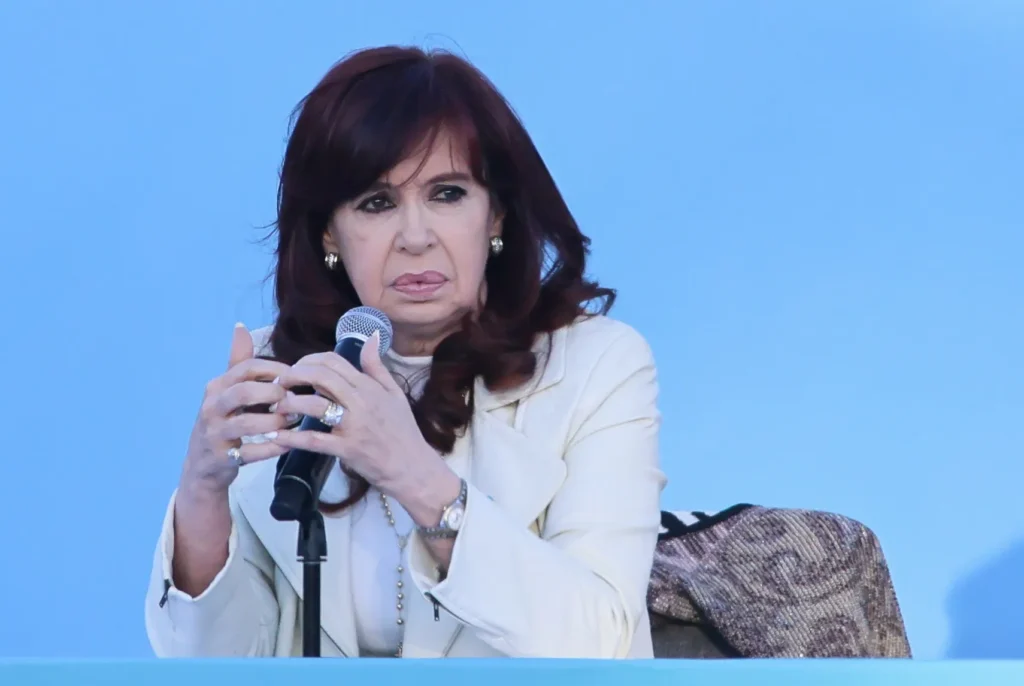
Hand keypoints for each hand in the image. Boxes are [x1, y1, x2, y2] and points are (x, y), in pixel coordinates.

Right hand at [179, 323, 293, 494]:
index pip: (245, 368)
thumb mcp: (226, 391)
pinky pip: (251, 452)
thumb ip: (237, 362)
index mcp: (216, 387)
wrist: (202, 466)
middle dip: (273, 393)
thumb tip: (241, 326)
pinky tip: (289, 443)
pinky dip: (273, 448)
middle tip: (293, 399)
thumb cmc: (223, 422)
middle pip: (244, 391)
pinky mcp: (221, 458)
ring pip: (247, 423)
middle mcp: (211, 407)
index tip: (294, 375)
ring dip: (276, 422)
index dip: (273, 369)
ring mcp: (214, 434)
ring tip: (294, 421)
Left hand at [270, 331, 441, 497]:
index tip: (296, 369)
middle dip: (294, 375)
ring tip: (277, 408)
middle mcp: (361, 401)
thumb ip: (377, 366)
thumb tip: (372, 336)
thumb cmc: (402, 430)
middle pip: (321, 376)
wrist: (412, 467)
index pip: (333, 361)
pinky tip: (277, 436)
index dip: (308, 360)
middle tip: (279, 384)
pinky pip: (314, 440)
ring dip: (289, 404)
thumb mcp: (394, 393)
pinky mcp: (347, 449)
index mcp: (369, 386)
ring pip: (314, 405)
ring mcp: (353, 425)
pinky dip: (293, 437)